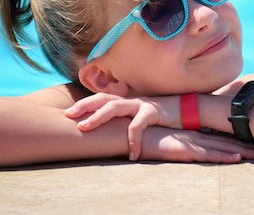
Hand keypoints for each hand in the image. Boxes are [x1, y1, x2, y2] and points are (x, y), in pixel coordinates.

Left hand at [64, 93, 179, 159]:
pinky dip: (133, 141)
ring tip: (84, 128)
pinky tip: (132, 155)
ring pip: (114, 107)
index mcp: (126, 102)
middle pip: (102, 99)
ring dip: (97, 117)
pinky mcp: (153, 112)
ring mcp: (141, 105)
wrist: (187, 111)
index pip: (100, 98)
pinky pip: (137, 126)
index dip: (84, 103)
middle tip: (68, 115)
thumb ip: (125, 121)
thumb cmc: (161, 118)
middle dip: (83, 106)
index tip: (67, 112)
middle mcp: (130, 101)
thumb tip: (109, 133)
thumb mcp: (139, 118)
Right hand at [140, 126, 253, 162]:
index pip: (226, 137)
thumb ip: (186, 141)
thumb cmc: (152, 136)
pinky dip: (224, 156)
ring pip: (225, 148)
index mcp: (199, 134)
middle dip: (253, 145)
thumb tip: (199, 145)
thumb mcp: (173, 139)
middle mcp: (201, 136)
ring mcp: (194, 142)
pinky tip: (237, 157)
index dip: (245, 139)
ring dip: (246, 151)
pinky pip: (208, 154)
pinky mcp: (186, 149)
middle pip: (232, 142)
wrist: (133, 132)